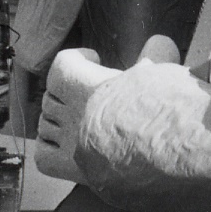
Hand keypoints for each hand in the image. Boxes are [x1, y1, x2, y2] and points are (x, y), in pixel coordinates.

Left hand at [35, 36, 180, 181]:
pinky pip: (43, 155)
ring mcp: (70, 145)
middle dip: (68, 93)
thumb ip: (155, 54)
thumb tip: (159, 41)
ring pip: (45, 125)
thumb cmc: (165, 114)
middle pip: (52, 96)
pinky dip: (50, 148)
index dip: (77, 58)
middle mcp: (74, 115)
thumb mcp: (161, 75)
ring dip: (60, 121)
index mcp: (89, 87)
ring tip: (83, 121)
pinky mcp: (70, 170)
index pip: (63, 63)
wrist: (167, 156)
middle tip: (92, 95)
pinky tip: (68, 147)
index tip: (95, 58)